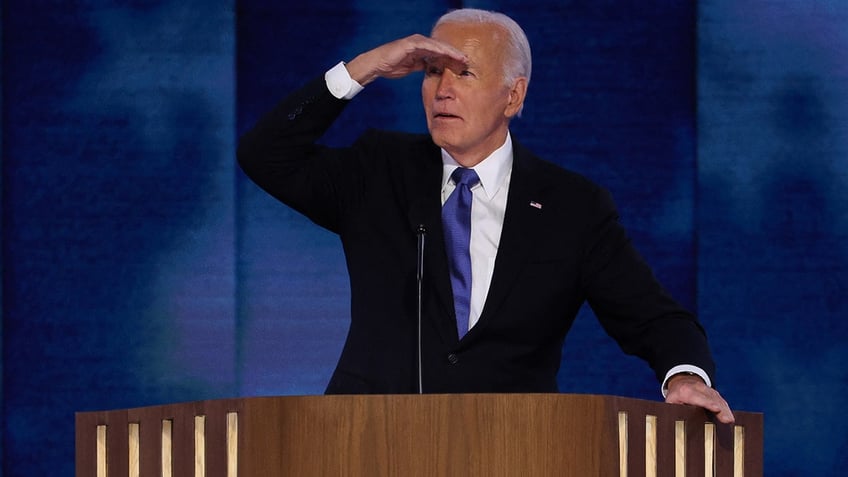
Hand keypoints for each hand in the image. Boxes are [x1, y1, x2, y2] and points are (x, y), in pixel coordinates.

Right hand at [345, 34, 467, 85]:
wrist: (377, 64)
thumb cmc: (392, 66)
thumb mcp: (411, 67)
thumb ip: (422, 65)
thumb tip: (432, 68)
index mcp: (421, 48)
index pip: (440, 53)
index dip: (451, 58)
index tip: (462, 65)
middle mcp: (420, 42)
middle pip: (442, 47)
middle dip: (455, 54)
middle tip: (467, 61)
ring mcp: (416, 41)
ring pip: (438, 46)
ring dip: (451, 52)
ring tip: (462, 58)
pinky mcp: (412, 43)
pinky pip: (428, 46)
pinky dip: (439, 50)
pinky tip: (448, 54)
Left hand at [665, 374, 734, 423]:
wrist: (682, 381)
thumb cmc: (675, 395)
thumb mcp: (670, 401)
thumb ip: (673, 410)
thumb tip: (676, 422)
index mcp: (685, 391)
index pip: (698, 397)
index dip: (708, 403)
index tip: (716, 409)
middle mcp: (698, 388)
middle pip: (711, 399)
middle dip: (720, 409)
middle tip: (728, 420)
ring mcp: (707, 389)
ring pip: (718, 399)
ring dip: (725, 410)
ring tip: (730, 420)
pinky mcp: (713, 392)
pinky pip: (721, 400)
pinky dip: (726, 408)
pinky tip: (730, 417)